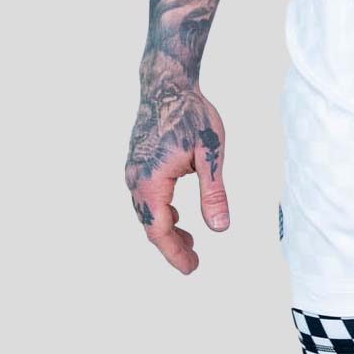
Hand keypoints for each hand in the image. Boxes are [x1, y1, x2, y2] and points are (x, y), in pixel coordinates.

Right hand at [125, 60, 228, 272]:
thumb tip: (220, 228)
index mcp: (152, 181)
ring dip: (166, 229)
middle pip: (150, 224)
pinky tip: (177, 217)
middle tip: (194, 262)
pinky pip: (145, 197)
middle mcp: (136, 178)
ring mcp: (133, 170)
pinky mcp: (137, 164)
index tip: (191, 268)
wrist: (167, 85)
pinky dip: (161, 212)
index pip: (159, 229)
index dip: (174, 252)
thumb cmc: (192, 115)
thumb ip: (214, 194)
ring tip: (190, 243)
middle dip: (171, 246)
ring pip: (146, 212)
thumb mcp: (210, 156)